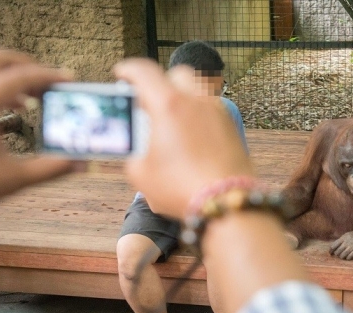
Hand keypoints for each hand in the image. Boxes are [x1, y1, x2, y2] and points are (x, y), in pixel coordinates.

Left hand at [0, 49, 76, 198]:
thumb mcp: (16, 177)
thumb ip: (52, 168)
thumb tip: (82, 163)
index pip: (20, 76)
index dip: (47, 74)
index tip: (67, 79)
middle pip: (1, 59)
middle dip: (28, 66)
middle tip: (49, 83)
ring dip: (13, 77)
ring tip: (32, 98)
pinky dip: (0, 89)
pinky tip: (14, 109)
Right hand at [114, 58, 253, 219]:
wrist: (226, 202)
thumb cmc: (181, 188)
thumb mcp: (140, 173)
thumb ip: (134, 152)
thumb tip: (138, 147)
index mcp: (169, 105)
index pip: (144, 72)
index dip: (129, 69)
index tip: (122, 73)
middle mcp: (196, 101)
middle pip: (177, 74)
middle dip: (161, 82)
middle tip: (149, 100)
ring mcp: (217, 112)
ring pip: (198, 91)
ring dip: (182, 98)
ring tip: (171, 120)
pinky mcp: (231, 127)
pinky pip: (211, 110)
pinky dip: (198, 115)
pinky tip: (191, 137)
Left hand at [329, 230, 352, 259]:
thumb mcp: (347, 234)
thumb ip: (341, 240)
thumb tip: (333, 247)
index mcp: (343, 238)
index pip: (334, 245)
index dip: (331, 250)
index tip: (330, 253)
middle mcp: (346, 242)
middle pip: (338, 251)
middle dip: (337, 254)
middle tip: (338, 255)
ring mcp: (352, 246)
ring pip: (343, 255)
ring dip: (342, 257)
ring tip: (342, 256)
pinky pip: (350, 256)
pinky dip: (348, 258)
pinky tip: (348, 257)